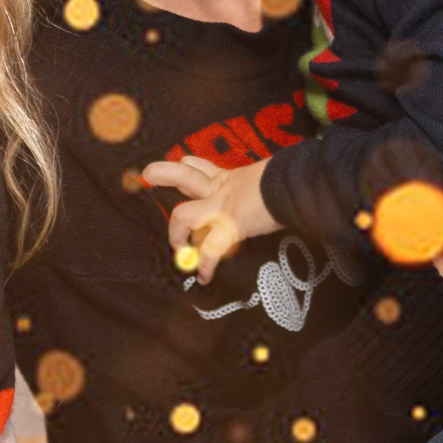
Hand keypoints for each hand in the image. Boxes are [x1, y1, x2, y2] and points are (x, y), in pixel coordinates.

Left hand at [141, 157, 279, 282]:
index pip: (199, 166)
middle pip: (185, 175)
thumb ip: (259, 187)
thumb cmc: (288, 181)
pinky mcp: (230, 226)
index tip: (179, 163)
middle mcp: (221, 190)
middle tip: (146, 175)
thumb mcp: (268, 178)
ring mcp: (222, 208)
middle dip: (164, 174)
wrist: (296, 185)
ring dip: (176, 234)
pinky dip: (207, 266)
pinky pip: (211, 250)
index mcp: (228, 179)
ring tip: (179, 249)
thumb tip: (273, 189)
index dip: (185, 165)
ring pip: (184, 215)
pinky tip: (205, 278)